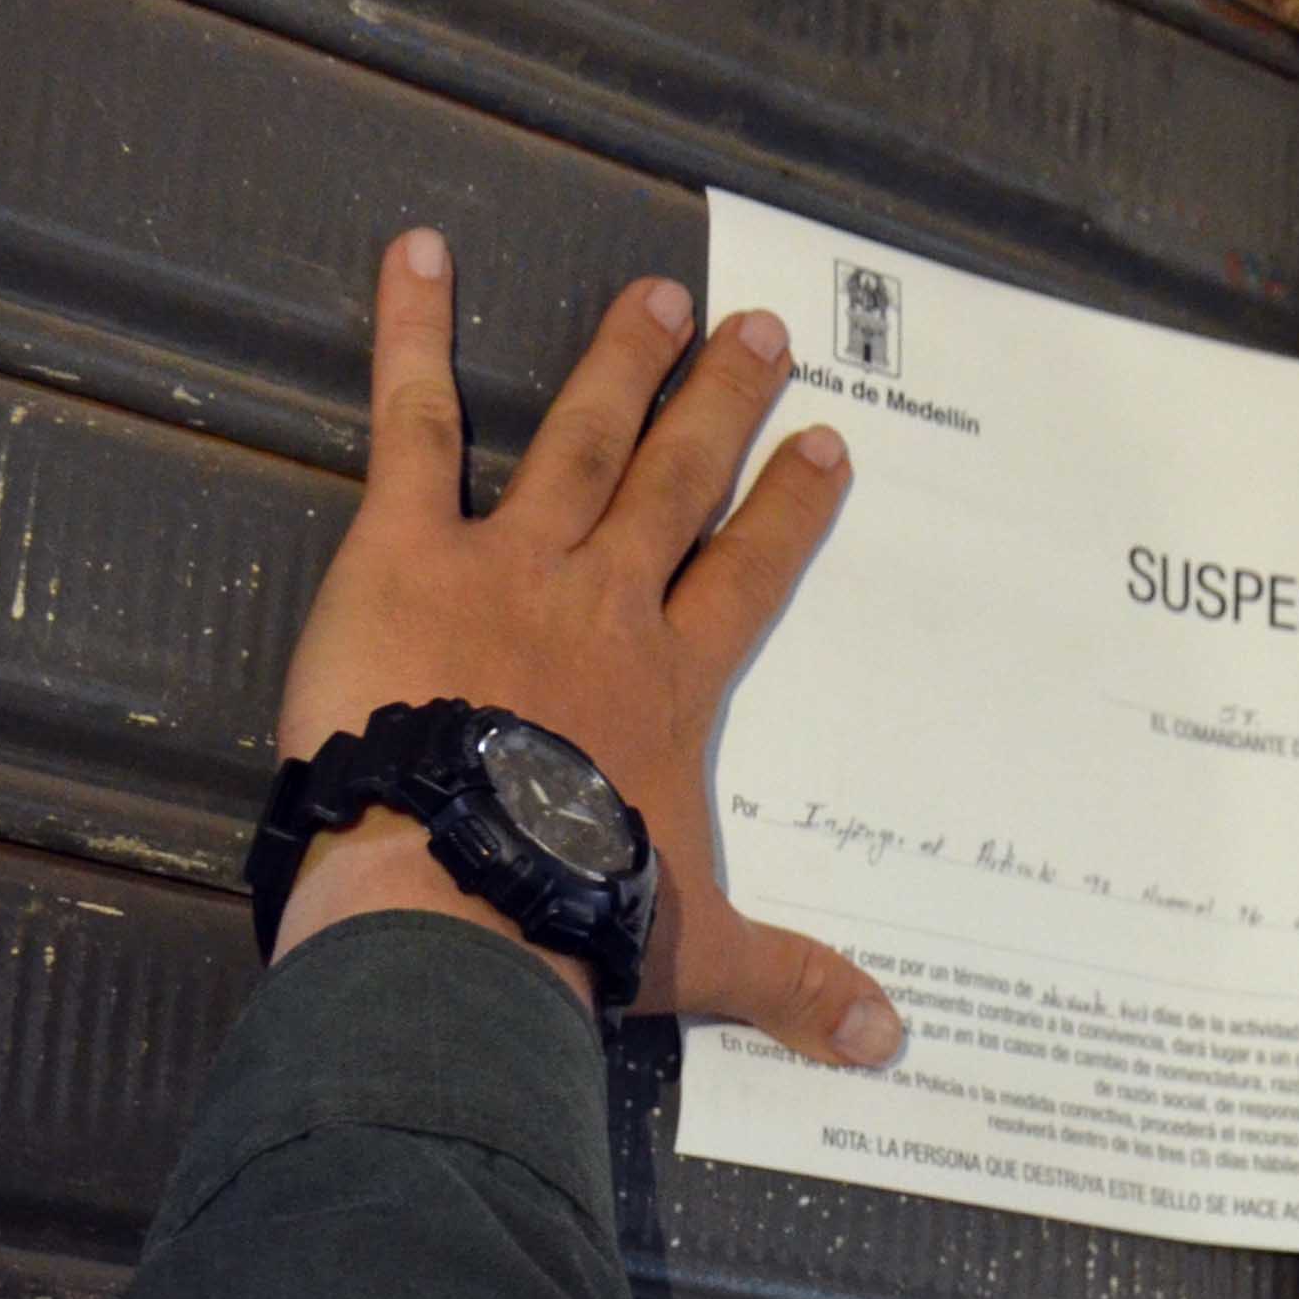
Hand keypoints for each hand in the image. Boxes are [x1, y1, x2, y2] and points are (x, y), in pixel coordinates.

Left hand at [268, 228, 898, 1066]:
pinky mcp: (408, 549)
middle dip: (722, 405)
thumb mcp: (697, 952)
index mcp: (671, 687)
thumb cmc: (573, 915)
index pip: (747, 578)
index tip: (823, 449)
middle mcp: (606, 602)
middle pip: (680, 483)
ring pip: (582, 440)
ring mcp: (512, 562)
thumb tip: (889, 1042)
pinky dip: (411, 338)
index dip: (788, 512)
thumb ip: (792, 981)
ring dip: (618, 365)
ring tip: (654, 296)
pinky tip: (417, 255)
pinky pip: (414, 425)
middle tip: (757, 329)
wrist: (453, 891)